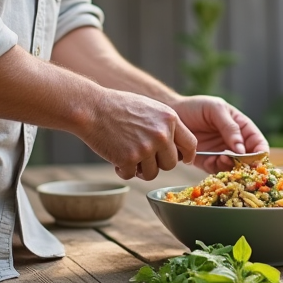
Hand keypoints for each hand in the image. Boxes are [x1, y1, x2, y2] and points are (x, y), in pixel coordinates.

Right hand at [79, 89, 197, 180]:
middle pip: (171, 164)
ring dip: (140, 168)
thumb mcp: (150, 108)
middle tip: (143, 155)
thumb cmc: (118, 106)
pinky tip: (115, 156)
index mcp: (170, 119)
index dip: (187, 156)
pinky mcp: (128, 159)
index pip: (191, 145)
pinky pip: (131, 175)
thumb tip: (179, 148)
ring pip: (152, 173)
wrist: (92, 108)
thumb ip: (166, 125)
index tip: (182, 160)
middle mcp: (161, 134)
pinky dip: (122, 170)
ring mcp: (145, 148)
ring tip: (127, 153)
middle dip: (158, 163)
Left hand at [169, 96, 268, 172]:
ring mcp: (222, 153)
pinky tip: (213, 161)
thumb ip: (230, 127)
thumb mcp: (215, 109)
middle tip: (240, 163)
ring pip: (234, 167)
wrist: (171, 115)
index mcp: (241, 127)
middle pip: (249, 159)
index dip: (260, 152)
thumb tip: (241, 148)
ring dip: (232, 167)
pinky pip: (218, 170)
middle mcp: (234, 143)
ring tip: (223, 158)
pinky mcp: (208, 162)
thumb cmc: (195, 107)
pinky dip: (218, 169)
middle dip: (247, 164)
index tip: (257, 158)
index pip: (258, 142)